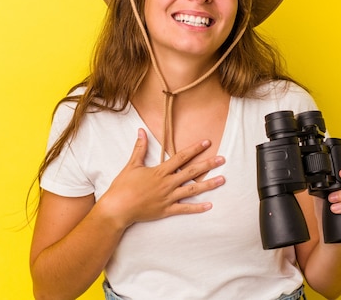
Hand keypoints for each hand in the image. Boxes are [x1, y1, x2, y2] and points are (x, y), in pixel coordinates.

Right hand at [97, 128, 225, 227]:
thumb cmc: (123, 186)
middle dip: (208, 164)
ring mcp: (168, 197)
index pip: (181, 157)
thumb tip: (141, 131)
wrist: (117, 208)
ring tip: (222, 180)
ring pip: (192, 189)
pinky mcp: (166, 210)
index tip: (207, 143)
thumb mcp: (132, 165)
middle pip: (191, 171)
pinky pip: (185, 208)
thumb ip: (140, 148)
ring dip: (209, 184)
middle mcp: (167, 183)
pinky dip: (197, 208)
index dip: (195, 149)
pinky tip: (209, 205)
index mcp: (160, 171)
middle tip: (222, 159)